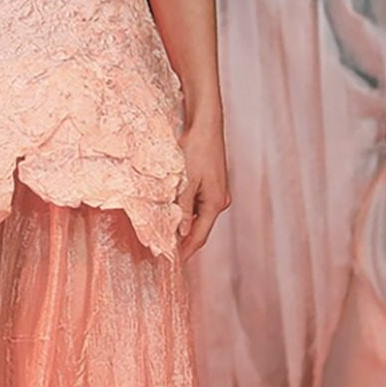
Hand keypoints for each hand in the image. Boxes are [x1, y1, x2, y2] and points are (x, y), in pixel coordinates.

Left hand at [178, 114, 229, 258]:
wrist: (206, 124)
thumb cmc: (196, 149)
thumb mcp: (186, 181)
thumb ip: (184, 208)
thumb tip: (182, 232)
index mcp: (215, 203)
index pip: (199, 235)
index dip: (186, 251)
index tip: (172, 262)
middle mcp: (219, 200)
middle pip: (200, 228)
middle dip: (184, 242)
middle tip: (166, 253)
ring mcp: (216, 192)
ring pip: (198, 216)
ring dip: (184, 226)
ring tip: (166, 236)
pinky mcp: (211, 183)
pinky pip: (198, 204)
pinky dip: (186, 212)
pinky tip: (174, 214)